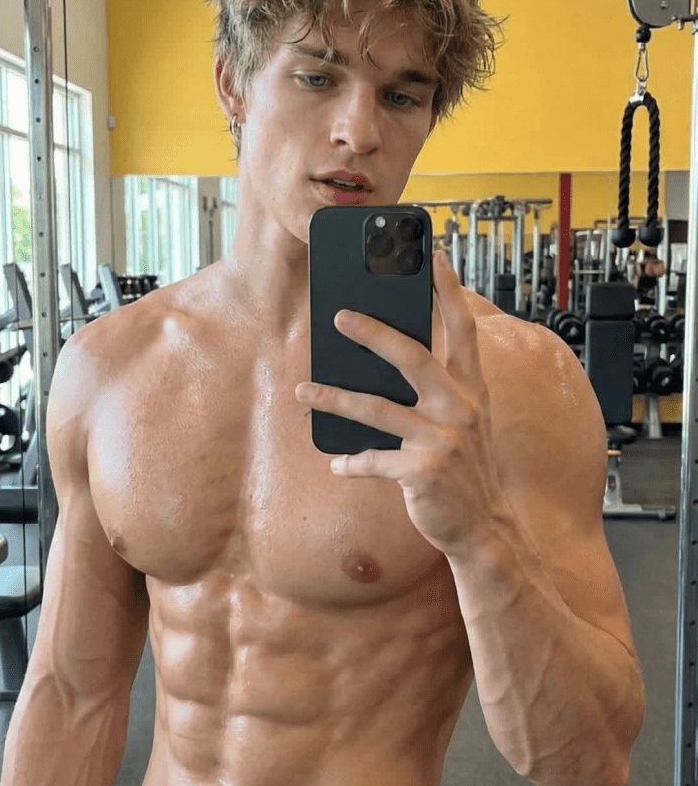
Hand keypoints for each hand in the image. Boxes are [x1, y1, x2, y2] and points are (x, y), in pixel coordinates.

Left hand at [295, 252, 510, 557]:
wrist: (485, 529)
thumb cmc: (465, 470)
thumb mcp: (462, 423)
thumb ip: (435, 392)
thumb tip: (382, 362)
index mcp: (471, 390)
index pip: (462, 330)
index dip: (448, 292)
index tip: (431, 257)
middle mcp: (461, 408)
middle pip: (413, 357)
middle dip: (373, 333)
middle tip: (338, 317)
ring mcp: (443, 439)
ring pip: (376, 410)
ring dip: (333, 399)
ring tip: (301, 391)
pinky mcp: (423, 471)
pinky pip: (374, 461)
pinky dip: (351, 462)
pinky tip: (336, 464)